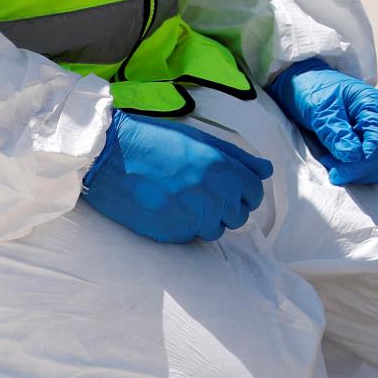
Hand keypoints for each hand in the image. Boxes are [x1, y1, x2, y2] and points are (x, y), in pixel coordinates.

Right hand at [84, 112, 271, 242]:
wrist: (110, 155)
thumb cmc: (156, 141)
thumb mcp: (202, 140)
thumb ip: (239, 158)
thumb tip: (267, 171)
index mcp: (224, 169)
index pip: (254, 193)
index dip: (244, 191)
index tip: (230, 188)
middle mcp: (214, 195)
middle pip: (238, 216)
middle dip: (227, 207)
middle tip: (203, 194)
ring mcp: (193, 216)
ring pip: (215, 231)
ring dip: (206, 220)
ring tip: (184, 201)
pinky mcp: (172, 232)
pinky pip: (190, 237)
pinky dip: (184, 227)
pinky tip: (168, 209)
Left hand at [269, 59, 377, 185]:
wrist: (307, 83)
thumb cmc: (313, 91)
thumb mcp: (320, 110)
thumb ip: (336, 133)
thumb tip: (354, 156)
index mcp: (377, 107)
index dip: (360, 166)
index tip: (335, 174)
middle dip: (359, 171)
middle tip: (330, 166)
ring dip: (360, 173)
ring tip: (333, 162)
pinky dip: (361, 171)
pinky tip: (340, 161)